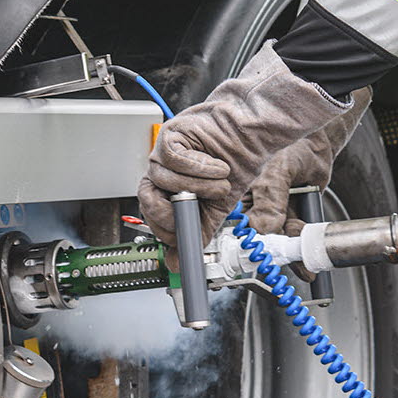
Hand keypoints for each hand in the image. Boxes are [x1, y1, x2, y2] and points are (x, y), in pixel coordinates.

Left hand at [136, 43, 365, 250]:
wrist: (250, 136)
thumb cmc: (236, 164)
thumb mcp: (219, 206)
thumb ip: (199, 230)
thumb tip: (179, 261)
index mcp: (171, 192)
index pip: (153, 216)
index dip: (166, 228)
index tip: (182, 236)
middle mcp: (163, 174)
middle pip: (147, 199)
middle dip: (172, 210)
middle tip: (197, 206)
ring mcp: (163, 155)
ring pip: (162, 180)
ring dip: (197, 185)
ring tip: (221, 179)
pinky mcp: (169, 136)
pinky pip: (172, 159)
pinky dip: (198, 166)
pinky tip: (217, 165)